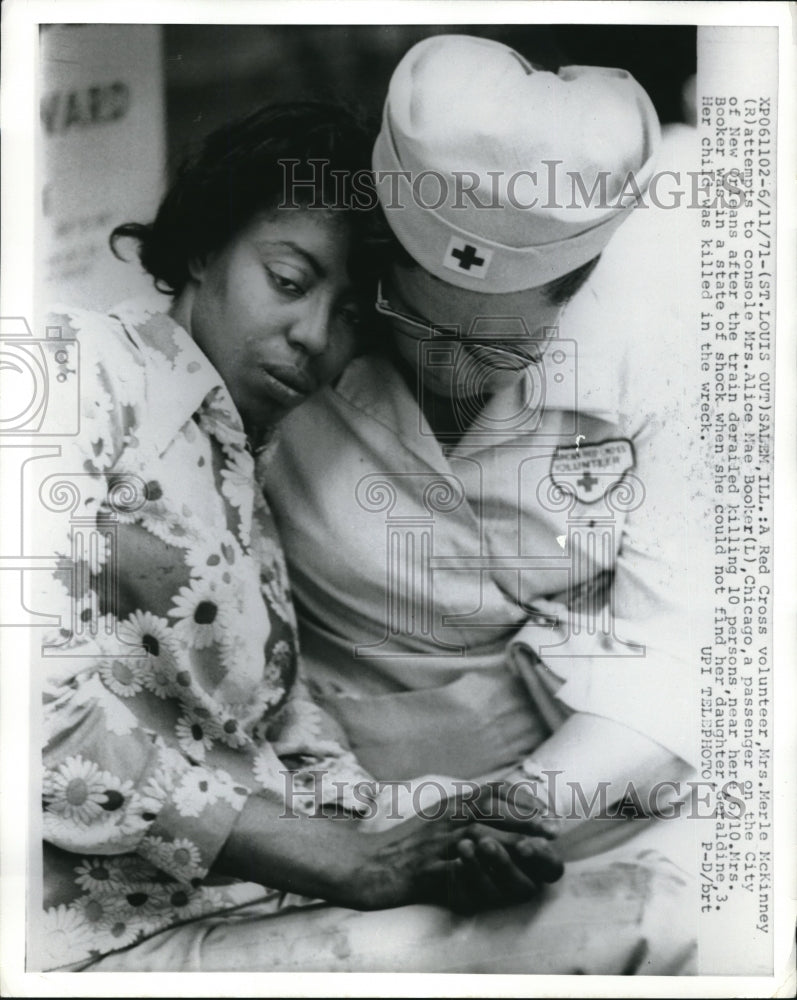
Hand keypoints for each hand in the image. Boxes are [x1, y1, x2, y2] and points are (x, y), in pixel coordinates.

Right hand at [347, 796, 562, 912]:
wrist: (369, 866)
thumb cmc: (410, 846)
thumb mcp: (439, 819)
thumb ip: (468, 811)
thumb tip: (505, 811)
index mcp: (451, 804)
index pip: (492, 791)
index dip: (521, 800)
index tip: (545, 812)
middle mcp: (444, 818)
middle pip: (491, 812)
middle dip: (525, 822)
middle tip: (552, 833)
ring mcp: (435, 843)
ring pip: (479, 838)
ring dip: (510, 845)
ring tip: (534, 854)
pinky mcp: (425, 870)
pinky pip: (457, 871)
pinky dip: (481, 873)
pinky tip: (502, 880)